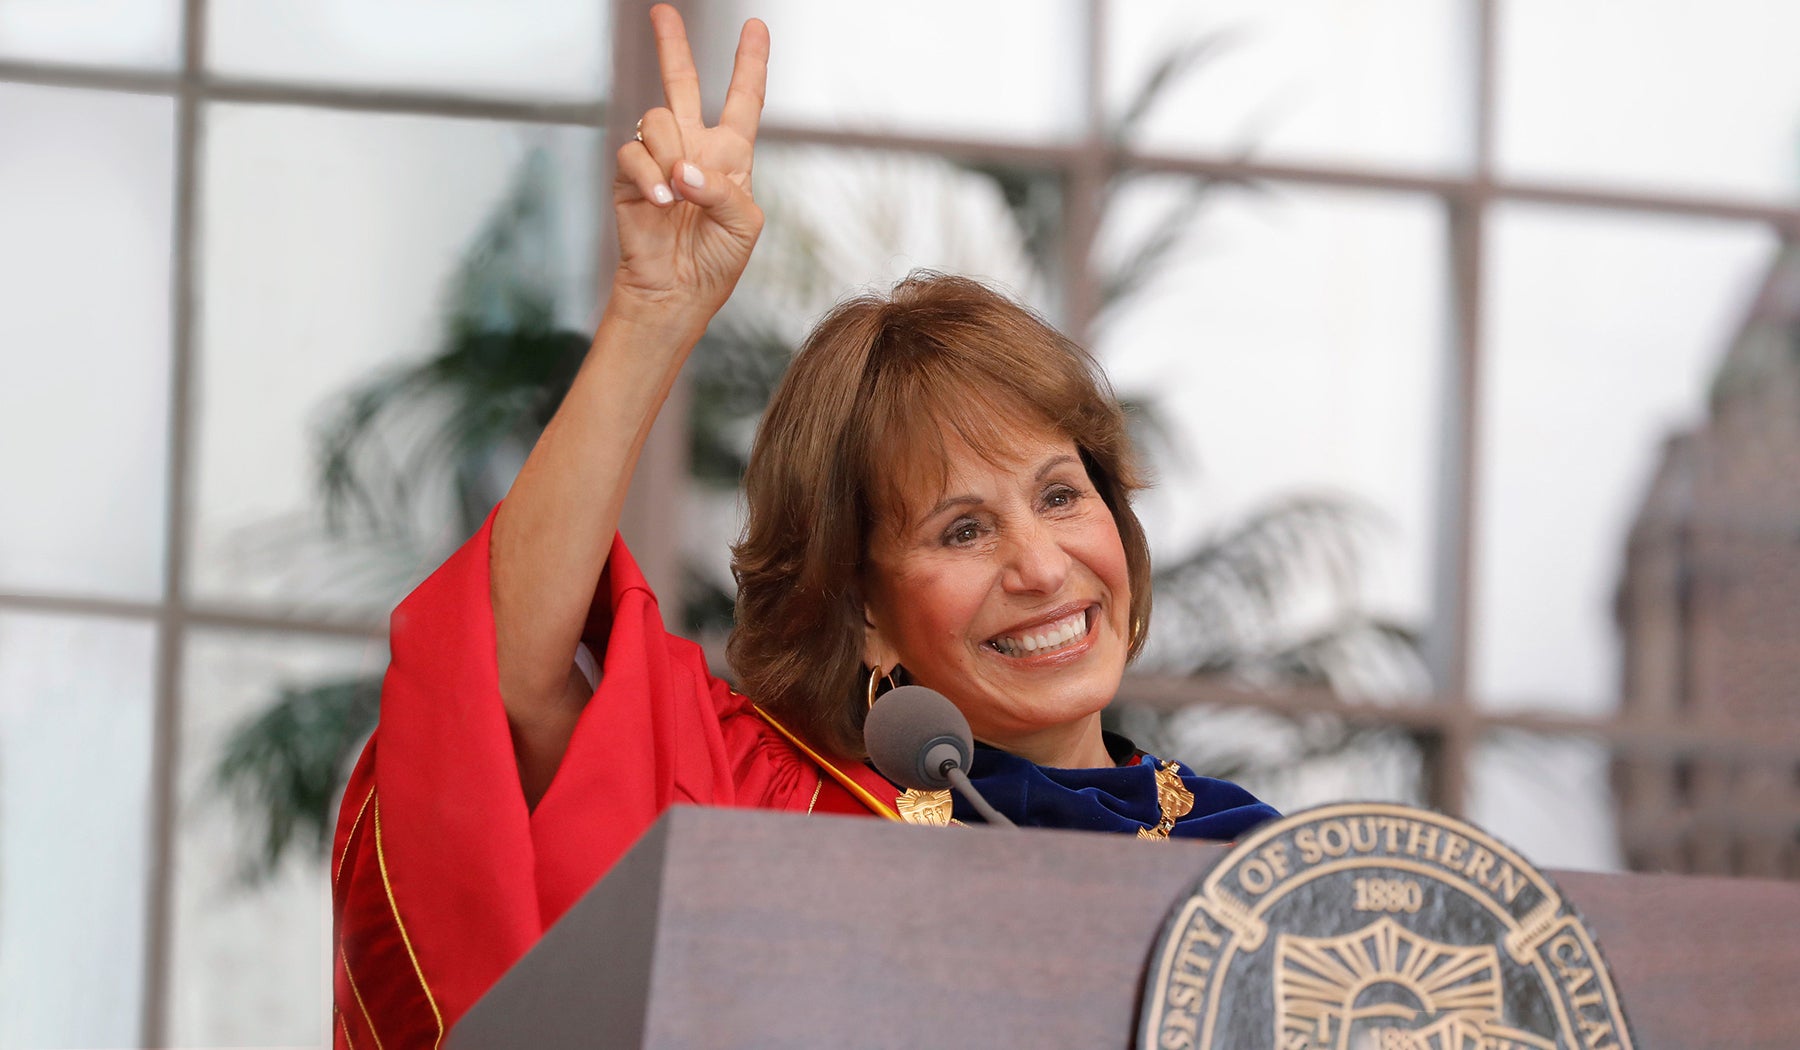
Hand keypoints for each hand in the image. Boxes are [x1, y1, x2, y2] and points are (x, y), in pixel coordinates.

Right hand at [611, 4, 768, 327]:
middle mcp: (692, 147)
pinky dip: (648, 176)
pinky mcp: (628, 176)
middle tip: (662, 11)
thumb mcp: (743, 224)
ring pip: (657, 119)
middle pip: (681, 82)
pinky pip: (633, 153)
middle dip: (671, 44)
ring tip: (676, 196)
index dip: (750, 63)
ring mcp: (658, 158)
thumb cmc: (717, 261)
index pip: (743, 100)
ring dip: (670, 155)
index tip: (756, 27)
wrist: (677, 292)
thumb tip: (684, 169)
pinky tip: (660, 201)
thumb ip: (723, 189)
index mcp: (730, 154)